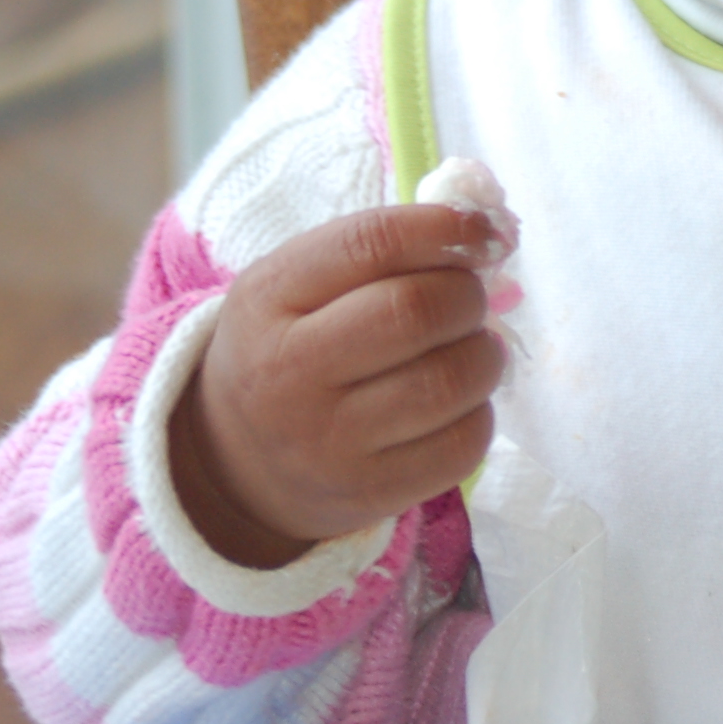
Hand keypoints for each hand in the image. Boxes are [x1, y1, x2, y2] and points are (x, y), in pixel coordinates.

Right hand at [170, 206, 508, 567]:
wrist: (234, 463)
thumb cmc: (288, 346)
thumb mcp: (298, 283)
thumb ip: (379, 248)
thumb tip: (488, 230)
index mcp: (270, 298)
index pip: (373, 243)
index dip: (445, 228)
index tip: (482, 233)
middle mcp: (290, 372)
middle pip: (418, 311)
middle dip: (468, 296)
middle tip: (468, 302)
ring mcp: (328, 442)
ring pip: (450, 380)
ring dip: (485, 355)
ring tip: (472, 350)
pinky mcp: (366, 494)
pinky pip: (461, 446)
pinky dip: (480, 414)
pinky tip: (460, 403)